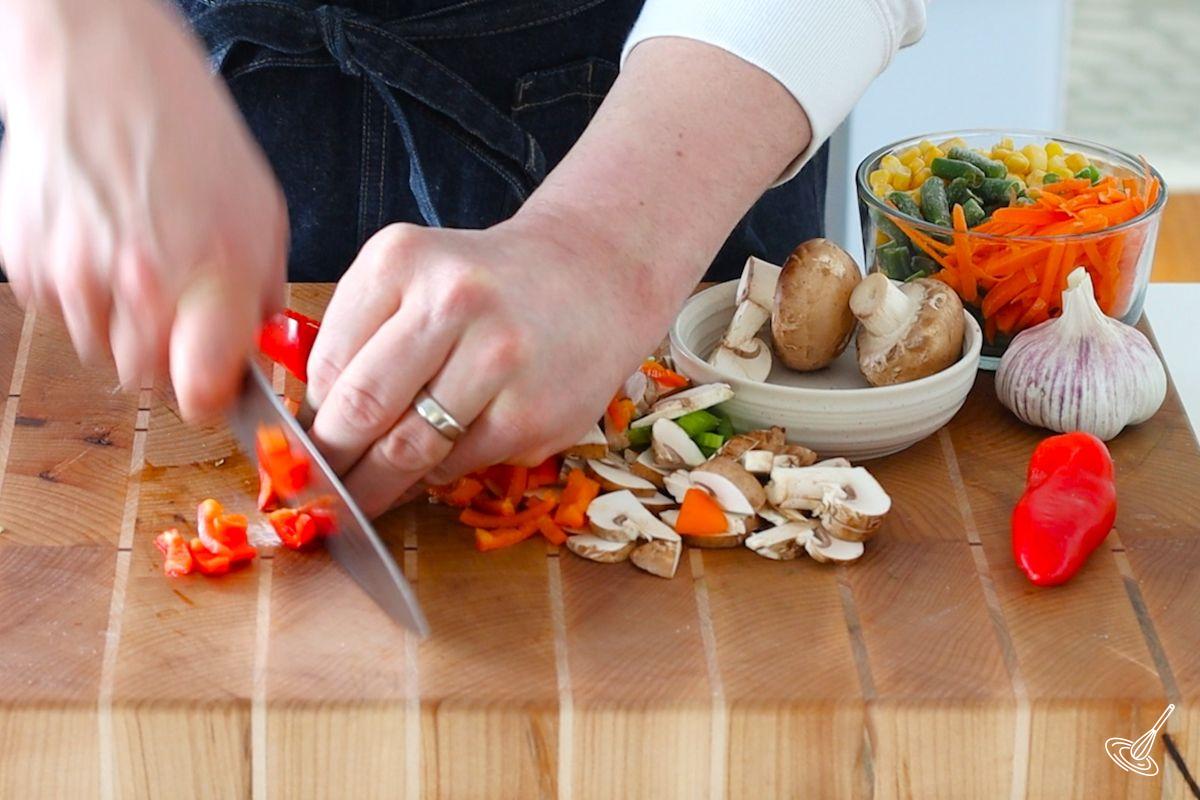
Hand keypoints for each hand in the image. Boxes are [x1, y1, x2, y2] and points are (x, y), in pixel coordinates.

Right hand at [0, 0, 286, 415]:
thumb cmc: (189, 136)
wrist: (100, 74)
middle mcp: (141, 283)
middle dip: (171, 361)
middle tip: (181, 315)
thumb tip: (251, 351)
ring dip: (126, 328)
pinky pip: (61, 313)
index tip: (214, 388)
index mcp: (211, 273)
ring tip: (141, 264)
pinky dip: (83, 296)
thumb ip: (259, 294)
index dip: (210, 397)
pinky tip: (102, 245)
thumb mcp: (261, 215)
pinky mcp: (27, 265)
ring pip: (103, 352)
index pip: (201, 390)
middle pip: (149, 381)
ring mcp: (75, 276)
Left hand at [305, 213, 671, 517]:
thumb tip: (310, 427)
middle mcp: (453, 301)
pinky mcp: (533, 413)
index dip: (306, 419)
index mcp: (402, 259)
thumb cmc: (487, 287)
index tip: (297, 450)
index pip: (327, 364)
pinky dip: (436, 474)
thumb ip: (360, 335)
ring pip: (408, 448)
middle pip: (361, 410)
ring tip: (361, 496)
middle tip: (318, 489)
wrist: (593, 278)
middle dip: (332, 461)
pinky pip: (457, 465)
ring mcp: (499, 359)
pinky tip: (435, 464)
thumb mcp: (414, 278)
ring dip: (376, 484)